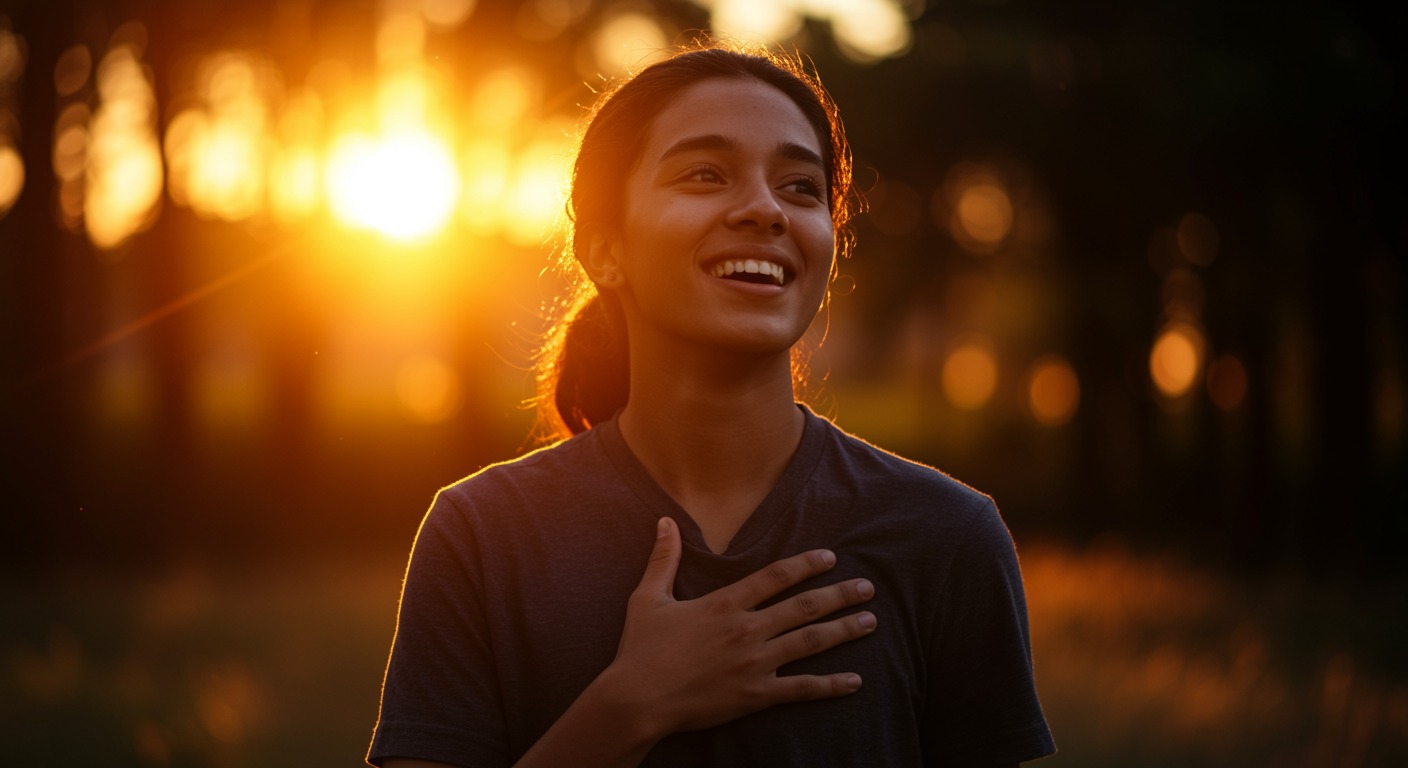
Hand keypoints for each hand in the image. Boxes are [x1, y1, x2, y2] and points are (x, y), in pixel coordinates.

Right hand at [604, 516, 876, 736]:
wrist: (637, 699)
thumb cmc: (640, 650)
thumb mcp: (648, 597)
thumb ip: (663, 558)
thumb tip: (665, 521)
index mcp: (725, 604)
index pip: (776, 576)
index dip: (806, 565)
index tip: (830, 557)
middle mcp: (747, 629)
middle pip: (804, 607)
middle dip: (839, 595)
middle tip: (867, 588)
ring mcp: (754, 663)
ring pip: (810, 642)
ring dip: (844, 630)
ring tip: (870, 621)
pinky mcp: (755, 695)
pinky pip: (802, 689)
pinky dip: (831, 685)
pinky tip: (855, 681)